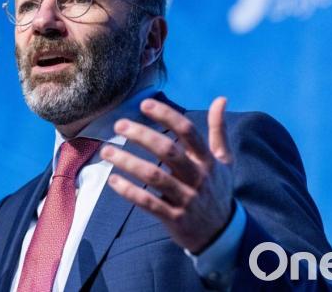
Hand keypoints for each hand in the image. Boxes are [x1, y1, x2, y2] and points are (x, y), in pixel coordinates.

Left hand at [100, 97, 233, 253]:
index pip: (188, 131)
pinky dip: (129, 191)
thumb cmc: (217, 189)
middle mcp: (198, 178)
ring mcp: (187, 199)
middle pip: (168, 151)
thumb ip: (218, 129)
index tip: (144, 104)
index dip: (166, 116)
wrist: (221, 233)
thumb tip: (221, 98)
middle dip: (142, 135)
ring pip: (154, 176)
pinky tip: (113, 180)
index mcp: (208, 160)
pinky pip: (148, 203)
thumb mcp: (224, 160)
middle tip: (119, 125)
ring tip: (106, 151)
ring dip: (128, 162)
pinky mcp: (175, 218)